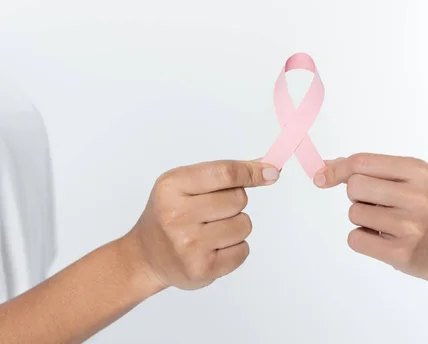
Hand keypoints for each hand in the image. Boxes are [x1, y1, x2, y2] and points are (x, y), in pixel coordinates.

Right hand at [125, 160, 279, 290]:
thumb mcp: (185, 184)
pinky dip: (235, 249)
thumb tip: (269, 170)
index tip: (271, 172)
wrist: (145, 256)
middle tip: (212, 212)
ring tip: (210, 231)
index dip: (252, 172)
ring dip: (236, 227)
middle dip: (235, 203)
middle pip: (239, 199)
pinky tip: (212, 249)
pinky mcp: (201, 269)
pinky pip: (243, 250)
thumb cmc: (170, 214)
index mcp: (172, 186)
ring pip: (244, 225)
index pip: (224, 173)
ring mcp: (189, 244)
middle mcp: (177, 215)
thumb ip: (224, 174)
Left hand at [314, 153, 427, 281]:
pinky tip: (382, 239)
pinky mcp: (401, 252)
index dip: (337, 169)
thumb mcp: (405, 180)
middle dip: (356, 196)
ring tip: (385, 223)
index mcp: (418, 171)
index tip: (322, 177)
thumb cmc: (421, 209)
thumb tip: (325, 166)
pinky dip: (361, 238)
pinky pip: (355, 239)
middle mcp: (417, 196)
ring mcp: (411, 226)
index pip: (363, 162)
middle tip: (376, 204)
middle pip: (354, 187)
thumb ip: (366, 170)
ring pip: (354, 213)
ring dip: (361, 219)